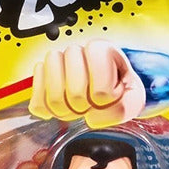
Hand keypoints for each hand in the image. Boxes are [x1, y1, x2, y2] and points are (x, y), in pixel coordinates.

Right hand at [29, 41, 145, 127]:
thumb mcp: (132, 98)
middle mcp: (75, 51)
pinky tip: (58, 109)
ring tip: (74, 108)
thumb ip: (119, 110)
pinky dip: (47, 111)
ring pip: (52, 91)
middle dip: (84, 107)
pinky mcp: (41, 77)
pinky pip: (36, 100)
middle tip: (89, 106)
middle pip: (75, 92)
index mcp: (100, 50)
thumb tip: (90, 118)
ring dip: (64, 108)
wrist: (106, 86)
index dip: (103, 101)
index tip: (108, 98)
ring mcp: (55, 62)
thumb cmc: (119, 90)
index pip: (100, 89)